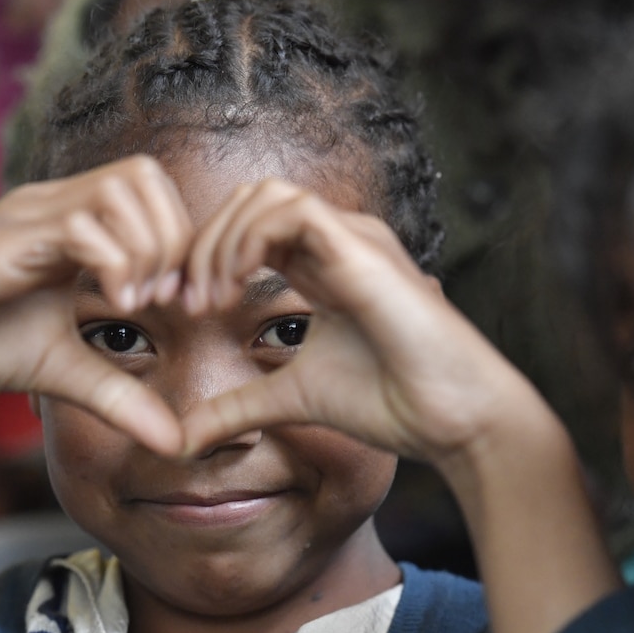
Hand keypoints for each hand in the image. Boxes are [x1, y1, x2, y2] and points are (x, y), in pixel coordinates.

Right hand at [0, 156, 191, 535]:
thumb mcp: (60, 373)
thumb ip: (119, 397)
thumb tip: (177, 442)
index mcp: (69, 224)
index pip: (152, 190)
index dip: (182, 241)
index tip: (182, 305)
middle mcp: (50, 206)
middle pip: (146, 175)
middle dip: (173, 239)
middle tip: (164, 302)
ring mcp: (23, 218)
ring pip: (119, 189)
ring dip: (145, 248)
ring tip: (132, 305)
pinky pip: (76, 227)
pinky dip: (113, 262)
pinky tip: (110, 304)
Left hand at [179, 178, 529, 465]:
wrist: (452, 419)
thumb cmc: (391, 402)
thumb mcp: (291, 399)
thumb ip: (238, 406)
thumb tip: (182, 438)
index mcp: (320, 267)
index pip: (247, 228)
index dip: (204, 256)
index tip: (181, 307)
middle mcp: (336, 243)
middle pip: (249, 201)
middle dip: (203, 243)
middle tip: (184, 300)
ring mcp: (352, 240)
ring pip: (267, 194)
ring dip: (222, 240)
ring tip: (209, 299)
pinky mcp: (363, 250)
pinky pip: (293, 211)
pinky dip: (250, 239)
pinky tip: (236, 287)